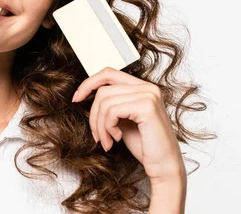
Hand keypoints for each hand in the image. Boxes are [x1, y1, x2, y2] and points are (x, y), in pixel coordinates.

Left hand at [72, 67, 185, 182]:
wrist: (163, 166)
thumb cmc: (144, 144)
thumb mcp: (122, 118)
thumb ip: (111, 103)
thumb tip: (85, 92)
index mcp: (142, 87)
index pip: (109, 73)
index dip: (89, 83)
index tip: (76, 98)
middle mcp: (148, 87)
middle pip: (103, 90)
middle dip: (94, 115)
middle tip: (97, 135)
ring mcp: (149, 95)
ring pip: (105, 102)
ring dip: (100, 125)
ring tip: (107, 140)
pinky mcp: (147, 107)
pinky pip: (112, 111)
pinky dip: (108, 127)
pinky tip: (117, 138)